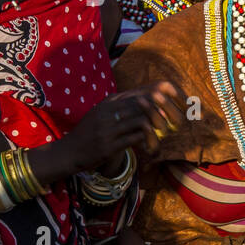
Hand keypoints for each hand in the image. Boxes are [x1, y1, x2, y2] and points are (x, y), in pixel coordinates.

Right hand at [63, 81, 185, 173]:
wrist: (69, 151)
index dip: (161, 97)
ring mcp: (108, 128)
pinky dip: (147, 142)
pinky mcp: (109, 145)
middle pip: (145, 104)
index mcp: (110, 102)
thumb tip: (151, 100)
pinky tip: (151, 147)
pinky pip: (136, 139)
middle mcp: (108, 111)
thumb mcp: (103, 113)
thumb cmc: (90, 132)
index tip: (174, 105)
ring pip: (142, 121)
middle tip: (174, 122)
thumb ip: (124, 106)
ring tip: (163, 135)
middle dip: (163, 113)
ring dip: (157, 129)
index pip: (141, 93)